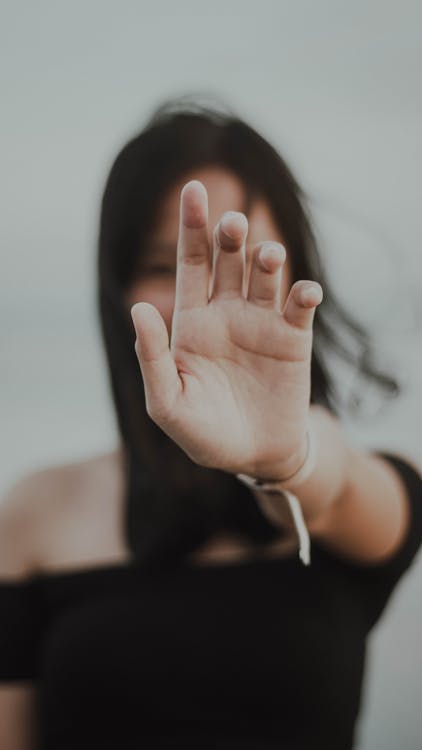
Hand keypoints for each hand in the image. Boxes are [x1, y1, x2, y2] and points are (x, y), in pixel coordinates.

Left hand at [131, 180, 322, 479]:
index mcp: (193, 321)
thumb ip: (152, 358)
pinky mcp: (293, 339)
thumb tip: (138, 307)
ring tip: (267, 257)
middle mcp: (227, 313)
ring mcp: (262, 323)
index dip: (191, 227)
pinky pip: (300, 306)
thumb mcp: (167, 402)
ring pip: (266, 274)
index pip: (191, 263)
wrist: (253, 456)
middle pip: (229, 259)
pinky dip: (304, 294)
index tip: (192, 189)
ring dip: (268, 259)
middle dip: (230, 236)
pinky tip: (303, 294)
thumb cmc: (203, 432)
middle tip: (233, 225)